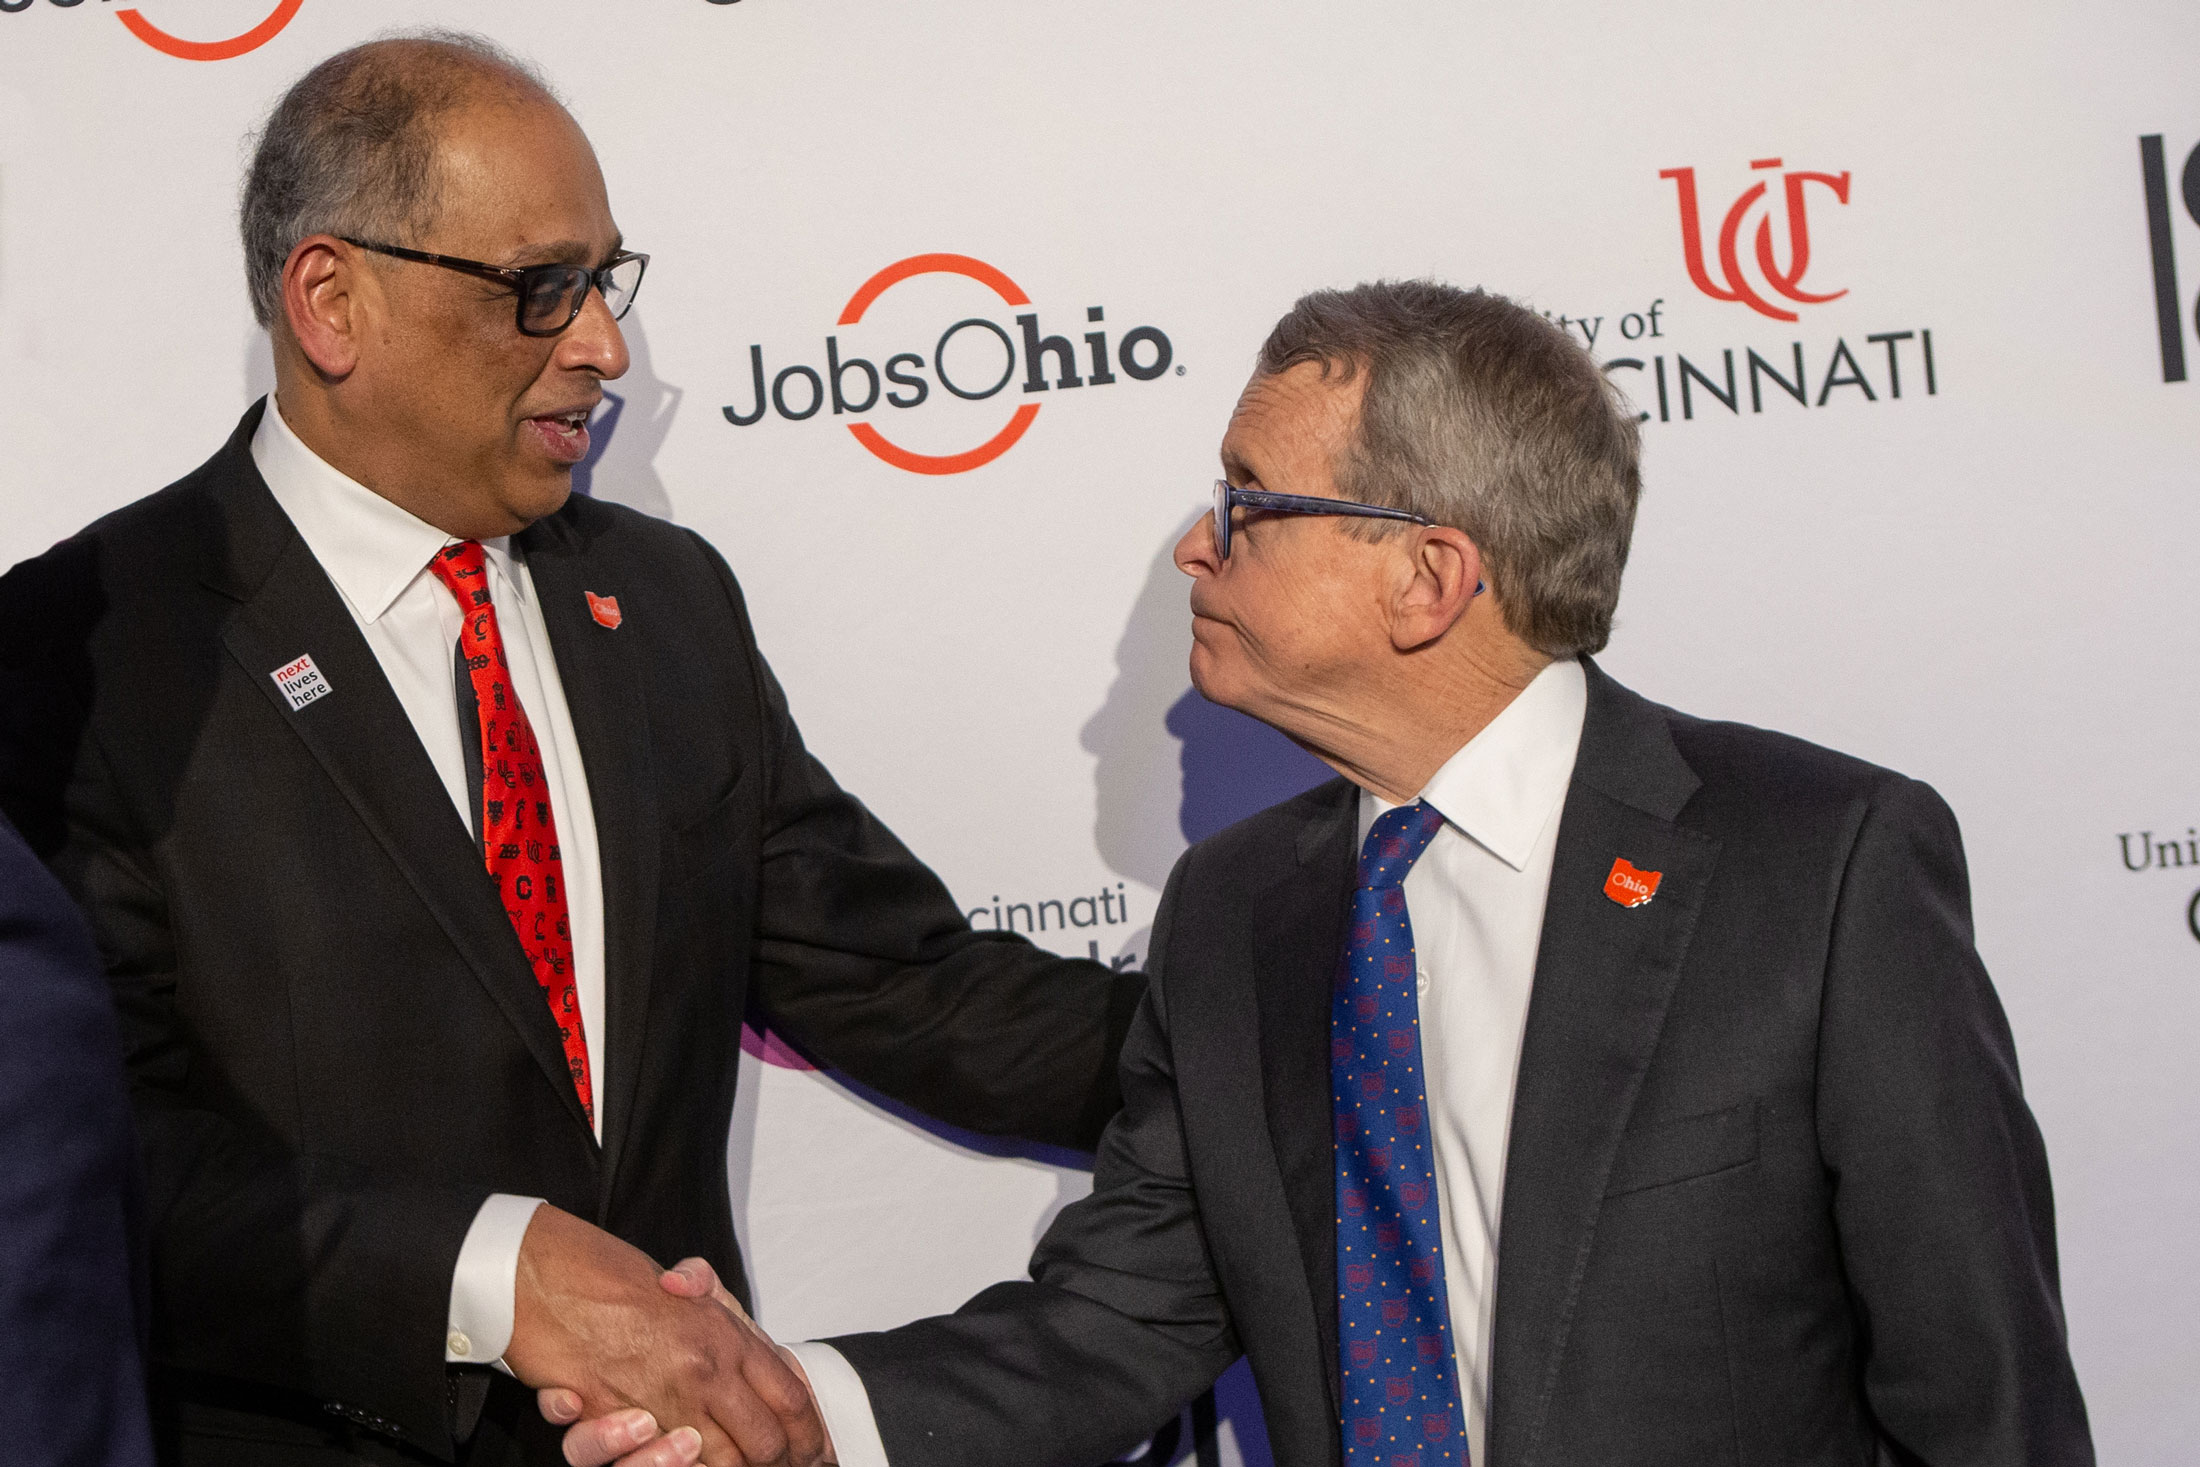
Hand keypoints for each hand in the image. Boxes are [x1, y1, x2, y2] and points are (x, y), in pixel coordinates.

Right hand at [544, 1259, 830, 1466]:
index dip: (809, 1430)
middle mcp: (705, 1370)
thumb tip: (743, 1340)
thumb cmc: (619, 1286)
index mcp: (728, 1337)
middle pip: (764, 1440)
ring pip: (720, 1462)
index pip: (792, 1395)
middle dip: (777, 1463)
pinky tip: (679, 1456)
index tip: (815, 1450)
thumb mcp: (687, 1287)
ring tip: (713, 1459)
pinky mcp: (622, 1420)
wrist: (550, 1277)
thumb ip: (717, 1304)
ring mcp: (666, 1399)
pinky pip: (656, 1461)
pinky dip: (669, 1466)